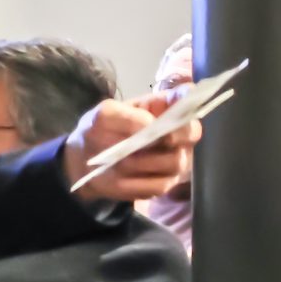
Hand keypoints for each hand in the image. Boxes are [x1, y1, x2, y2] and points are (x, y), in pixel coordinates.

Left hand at [61, 91, 200, 201]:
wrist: (88, 161)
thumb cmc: (101, 130)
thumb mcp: (104, 116)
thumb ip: (126, 116)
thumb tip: (149, 124)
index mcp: (165, 106)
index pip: (189, 96)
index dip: (191, 99)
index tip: (177, 107)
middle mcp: (177, 131)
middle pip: (192, 132)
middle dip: (172, 136)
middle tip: (149, 139)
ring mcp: (175, 158)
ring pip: (176, 162)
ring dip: (146, 161)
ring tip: (122, 160)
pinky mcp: (165, 183)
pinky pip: (159, 185)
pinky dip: (137, 182)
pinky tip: (121, 178)